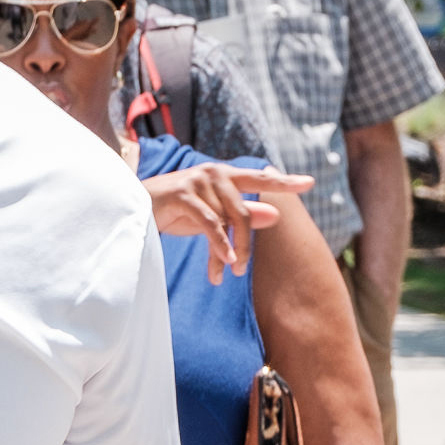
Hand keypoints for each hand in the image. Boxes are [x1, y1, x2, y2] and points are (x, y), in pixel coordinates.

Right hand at [143, 165, 313, 284]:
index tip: (310, 183)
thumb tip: (278, 214)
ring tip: (226, 272)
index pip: (260, 178)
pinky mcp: (183, 193)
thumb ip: (243, 216)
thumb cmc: (175, 212)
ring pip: (227, 221)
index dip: (285, 181)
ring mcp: (198, 180)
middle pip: (245, 211)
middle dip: (246, 244)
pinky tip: (224, 262)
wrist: (133, 208)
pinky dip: (219, 244)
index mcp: (225, 176)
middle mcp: (215, 172)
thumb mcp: (214, 217)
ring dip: (227, 251)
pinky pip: (210, 223)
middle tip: (241, 270)